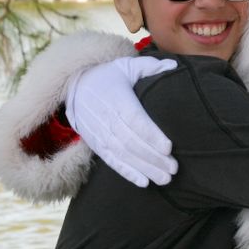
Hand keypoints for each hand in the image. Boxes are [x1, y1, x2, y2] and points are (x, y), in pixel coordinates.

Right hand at [65, 56, 177, 186]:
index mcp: (117, 98)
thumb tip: (174, 66)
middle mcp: (107, 118)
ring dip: (145, 169)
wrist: (75, 88)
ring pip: (123, 155)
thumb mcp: (126, 66)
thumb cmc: (108, 76)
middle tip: (174, 168)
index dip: (151, 135)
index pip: (135, 120)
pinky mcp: (96, 144)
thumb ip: (150, 66)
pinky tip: (144, 183)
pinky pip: (112, 162)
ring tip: (165, 179)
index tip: (169, 147)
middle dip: (153, 158)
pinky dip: (127, 173)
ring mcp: (100, 134)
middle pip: (132, 142)